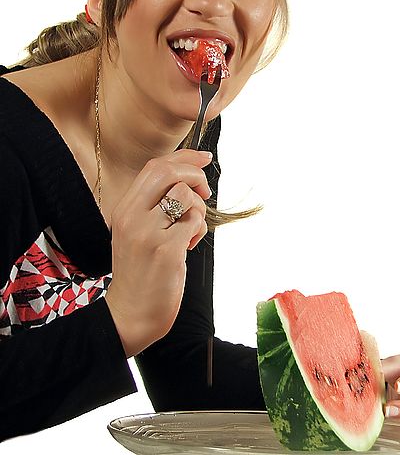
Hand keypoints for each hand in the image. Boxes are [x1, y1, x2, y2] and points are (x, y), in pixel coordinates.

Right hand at [105, 149, 212, 357]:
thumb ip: (156, 205)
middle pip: (168, 171)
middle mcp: (132, 216)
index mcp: (125, 208)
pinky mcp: (166, 250)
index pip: (155, 167)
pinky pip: (194, 222)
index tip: (204, 158)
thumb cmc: (142, 270)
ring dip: (198, 210)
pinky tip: (187, 246)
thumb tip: (191, 176)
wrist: (131, 312)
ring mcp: (147, 232)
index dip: (184, 157)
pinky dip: (198, 231)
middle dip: (195, 174)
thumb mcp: (138, 231)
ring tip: (188, 231)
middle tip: (204, 192)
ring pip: (185, 195)